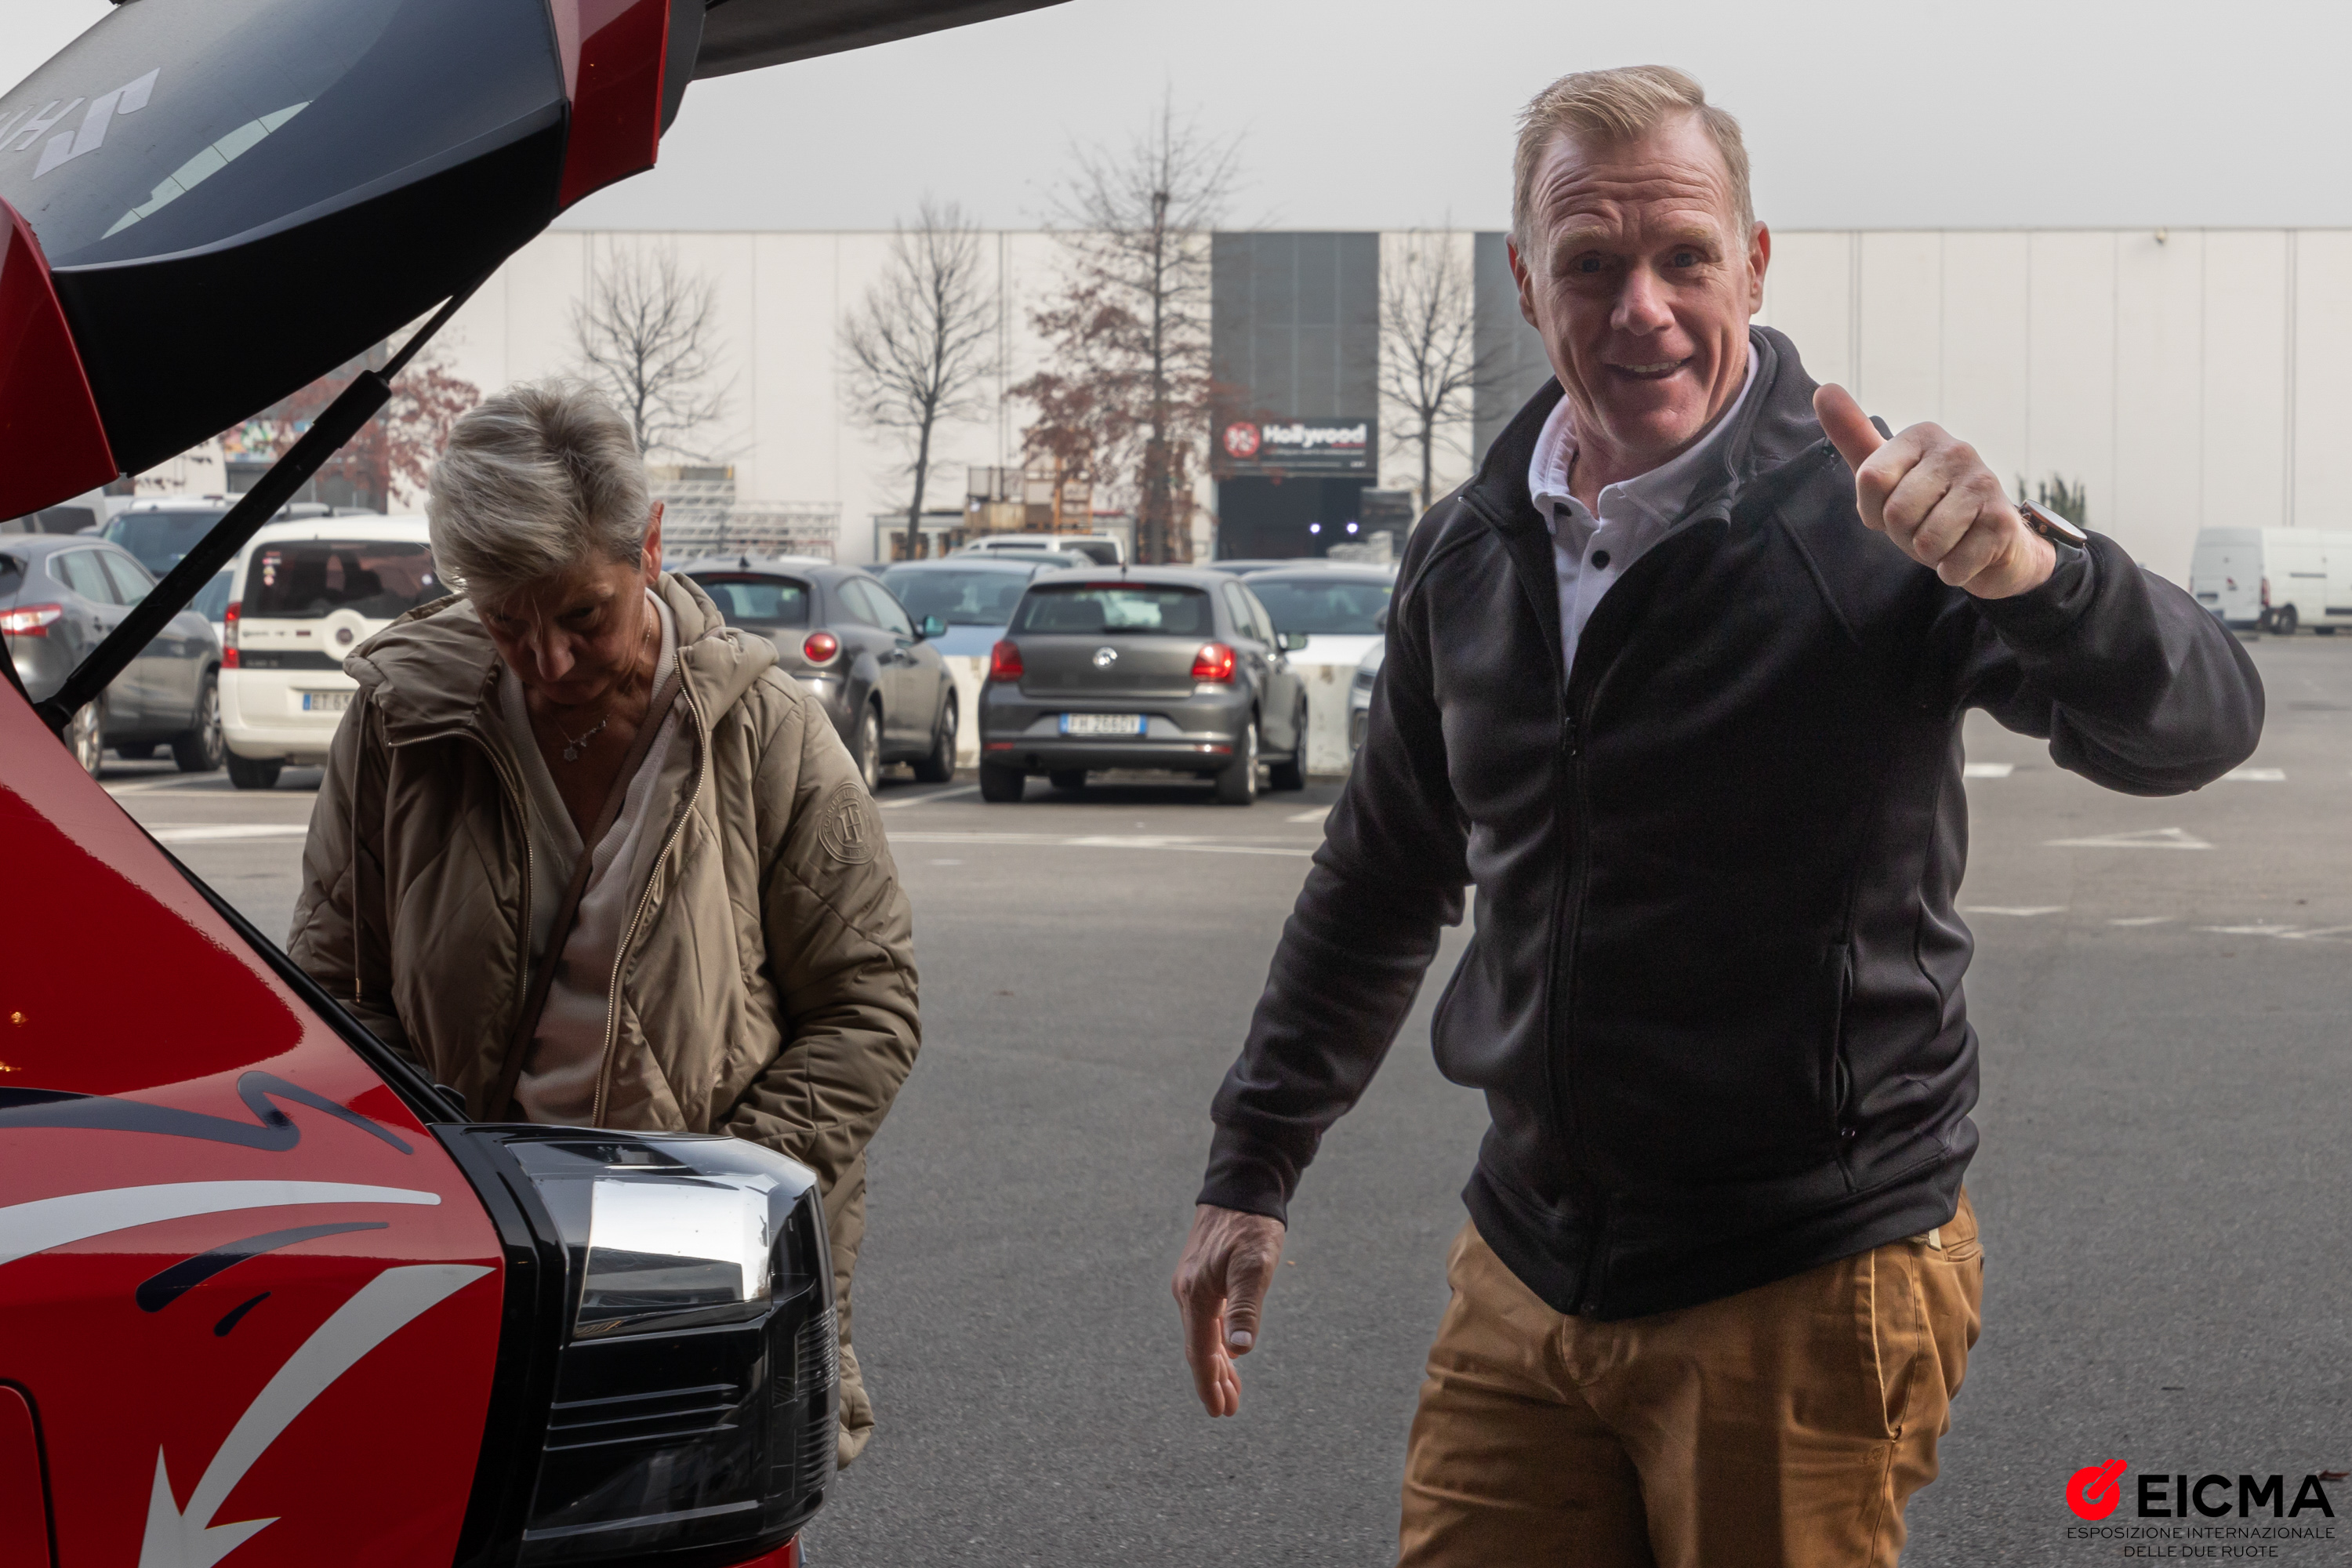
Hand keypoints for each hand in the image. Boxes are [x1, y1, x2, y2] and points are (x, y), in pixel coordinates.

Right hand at [1172, 1204, 1285, 1416]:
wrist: (1240, 1188)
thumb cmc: (1251, 1227)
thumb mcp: (1255, 1267)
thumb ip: (1246, 1307)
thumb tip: (1240, 1349)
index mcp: (1196, 1295)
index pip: (1201, 1352)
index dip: (1209, 1384)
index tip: (1218, 1412)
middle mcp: (1187, 1292)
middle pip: (1199, 1348)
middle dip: (1213, 1381)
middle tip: (1227, 1410)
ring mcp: (1192, 1284)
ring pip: (1202, 1335)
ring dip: (1216, 1364)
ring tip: (1230, 1390)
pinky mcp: (1200, 1275)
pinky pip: (1205, 1318)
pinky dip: (1216, 1341)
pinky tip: (1227, 1350)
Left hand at [1814, 383, 2055, 599]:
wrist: (1991, 542)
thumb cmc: (1930, 507)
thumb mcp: (1886, 473)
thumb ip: (1854, 436)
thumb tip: (1824, 390)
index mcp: (1922, 435)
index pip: (1870, 479)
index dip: (1872, 510)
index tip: (1891, 508)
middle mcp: (1957, 450)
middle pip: (1896, 513)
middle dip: (1902, 535)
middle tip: (1923, 527)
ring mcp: (1985, 483)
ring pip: (1925, 541)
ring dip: (1929, 554)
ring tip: (1946, 539)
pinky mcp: (2003, 521)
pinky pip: (1952, 564)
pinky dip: (1953, 571)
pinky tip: (1967, 554)